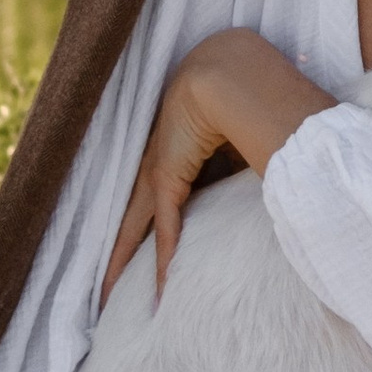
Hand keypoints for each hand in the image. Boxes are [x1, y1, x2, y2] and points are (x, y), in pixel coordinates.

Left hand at [103, 29, 333, 301]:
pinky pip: (166, 230)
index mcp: (170, 155)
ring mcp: (158, 173)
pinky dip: (163, 261)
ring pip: (132, 230)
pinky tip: (158, 291)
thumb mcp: (236, 139)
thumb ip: (243, 163)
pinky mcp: (168, 178)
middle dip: (115, 254)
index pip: (150, 202)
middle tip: (102, 292)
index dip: (140, 229)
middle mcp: (156, 167)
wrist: (225, 72)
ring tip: (108, 299)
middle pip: (128, 220)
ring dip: (120, 265)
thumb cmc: (237, 94)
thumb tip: (269, 176)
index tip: (130, 256)